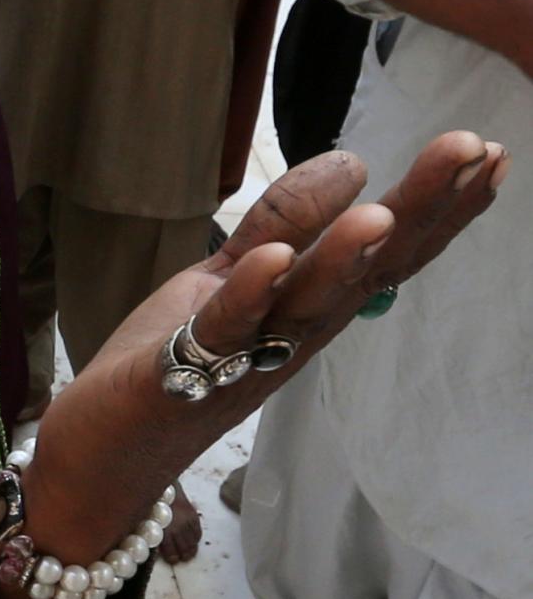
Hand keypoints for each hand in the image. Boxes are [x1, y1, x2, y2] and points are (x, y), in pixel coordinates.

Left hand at [5, 135, 503, 598]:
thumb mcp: (230, 271)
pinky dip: (248, 296)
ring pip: (305, 305)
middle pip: (367, 270)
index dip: (438, 206)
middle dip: (421, 214)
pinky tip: (274, 259)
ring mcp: (246, 355)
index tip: (488, 151)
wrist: (110, 447)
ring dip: (343, 259)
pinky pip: (223, 331)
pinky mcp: (188, 370)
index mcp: (311, 307)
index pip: (387, 252)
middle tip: (472, 152)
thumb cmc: (176, 359)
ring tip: (382, 211)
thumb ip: (284, 221)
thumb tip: (356, 163)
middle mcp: (296, 333)